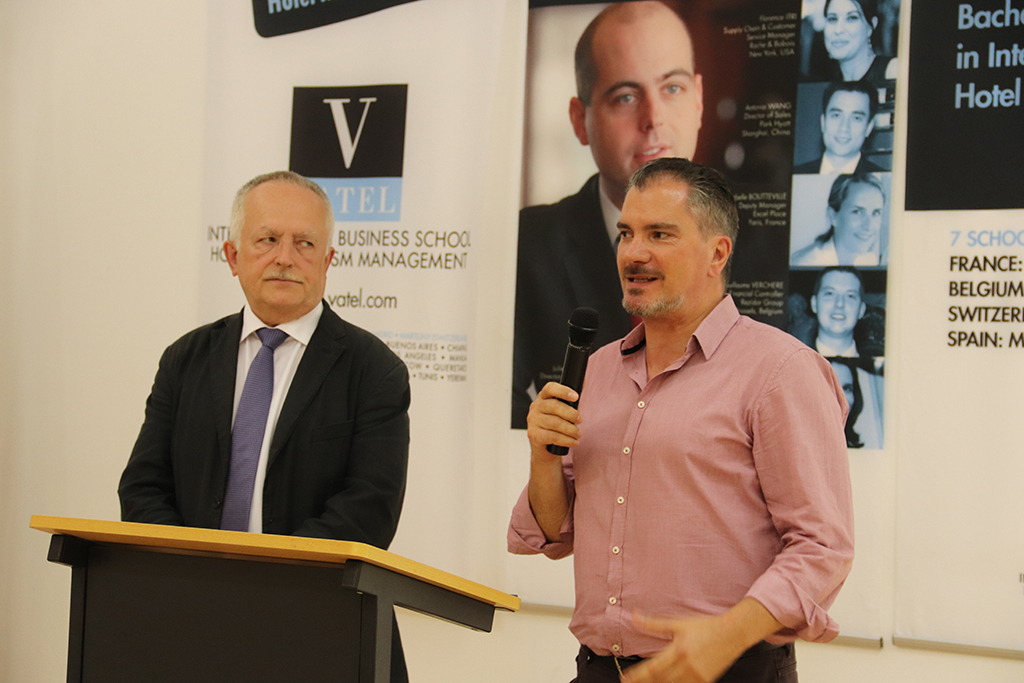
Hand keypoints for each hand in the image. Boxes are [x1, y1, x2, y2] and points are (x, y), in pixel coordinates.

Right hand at [526, 382, 581, 457]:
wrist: (545, 448)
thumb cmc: (556, 426)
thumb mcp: (564, 410)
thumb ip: (572, 399)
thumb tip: (582, 383)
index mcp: (543, 397)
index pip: (550, 388)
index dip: (563, 391)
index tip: (576, 396)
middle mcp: (535, 406)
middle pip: (554, 406)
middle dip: (571, 414)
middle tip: (580, 420)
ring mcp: (533, 420)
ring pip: (555, 423)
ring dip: (570, 429)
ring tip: (578, 433)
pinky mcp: (533, 434)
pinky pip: (553, 437)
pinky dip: (566, 440)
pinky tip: (574, 442)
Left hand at [620, 599, 781, 682]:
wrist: (732, 633)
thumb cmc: (706, 627)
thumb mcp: (679, 623)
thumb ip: (654, 624)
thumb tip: (634, 616)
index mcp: (678, 651)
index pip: (652, 669)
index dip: (637, 676)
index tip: (625, 678)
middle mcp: (687, 666)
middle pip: (660, 681)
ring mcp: (697, 676)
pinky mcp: (705, 681)